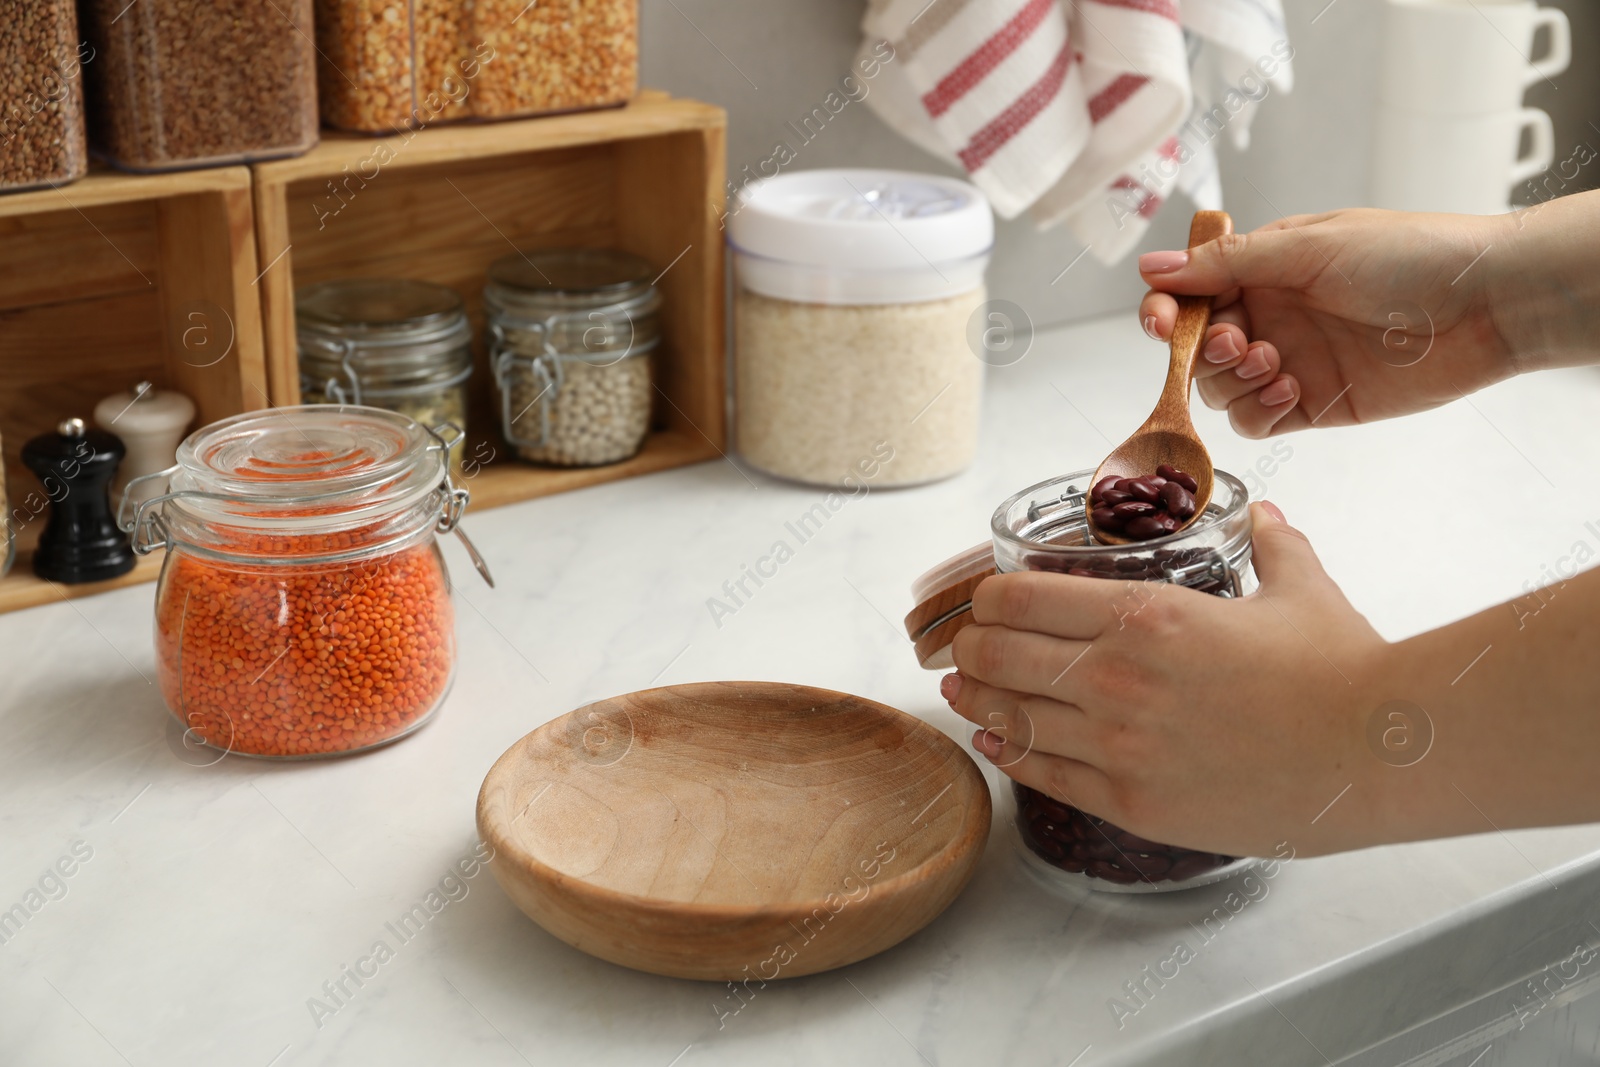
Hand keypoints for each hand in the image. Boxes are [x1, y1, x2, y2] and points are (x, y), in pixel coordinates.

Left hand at [945, 504, 1389, 857]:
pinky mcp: (1132, 803)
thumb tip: (1266, 518)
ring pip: (1008, 717)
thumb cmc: (1344, 672)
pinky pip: (1044, 775)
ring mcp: (1117, 746)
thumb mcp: (1300, 588)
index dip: (988, 598)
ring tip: (962, 691)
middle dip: (971, 648)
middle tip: (963, 646)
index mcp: (1143, 614)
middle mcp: (1115, 677)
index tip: (985, 600)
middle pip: (995, 656)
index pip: (1019, 597)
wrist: (1380, 756)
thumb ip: (1271, 545)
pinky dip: (1009, 754)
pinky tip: (994, 743)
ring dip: (976, 701)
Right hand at [1137, 209, 1513, 438]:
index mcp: (1263, 269)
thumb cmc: (1409, 256)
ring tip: (1273, 361)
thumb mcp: (1308, 247)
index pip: (1190, 294)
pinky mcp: (1313, 404)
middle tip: (1236, 343)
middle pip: (1195, 348)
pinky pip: (1255, 422)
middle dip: (1202, 350)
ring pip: (1219, 389)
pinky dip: (1258, 411)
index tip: (1162, 323)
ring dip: (1231, 380)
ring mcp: (1289, 362)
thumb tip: (1153, 269)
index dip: (1165, 310)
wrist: (1484, 302)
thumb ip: (1227, 264)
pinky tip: (1290, 390)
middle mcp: (1270, 315)